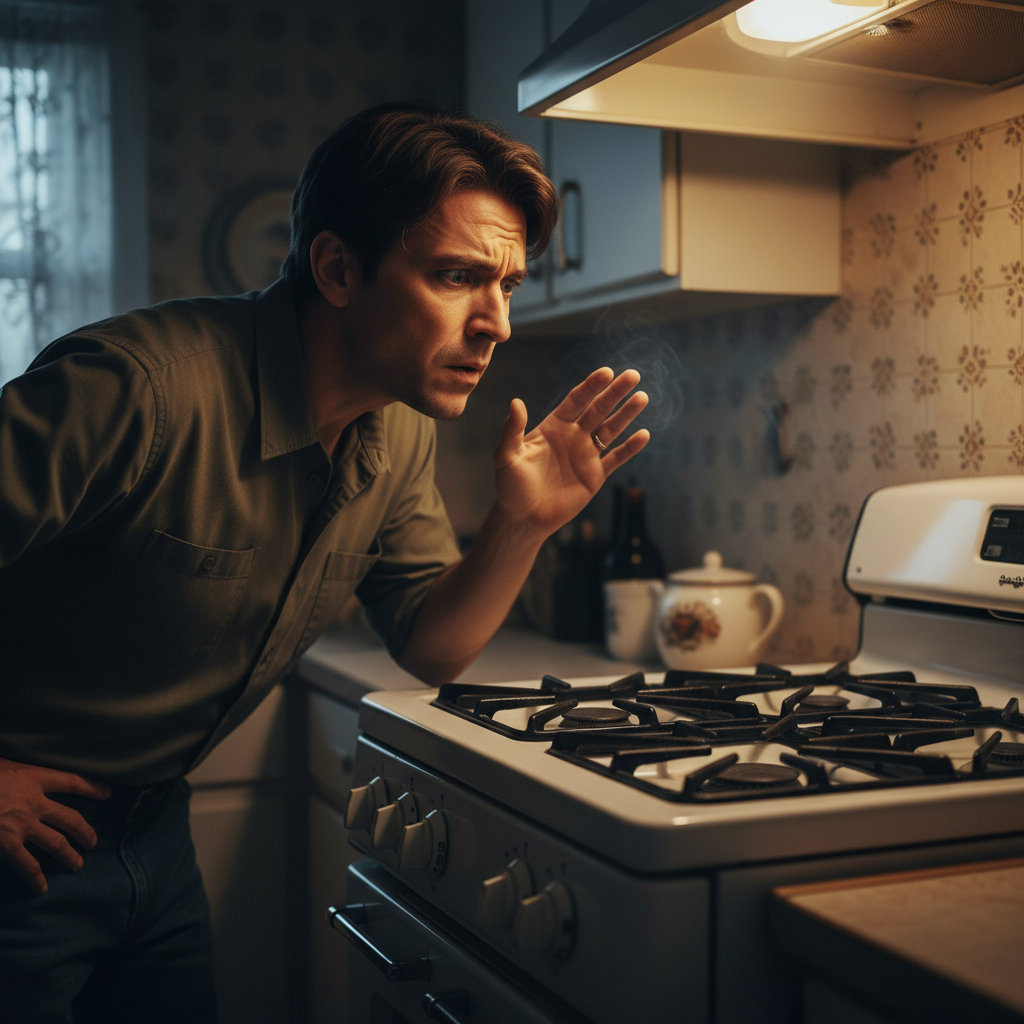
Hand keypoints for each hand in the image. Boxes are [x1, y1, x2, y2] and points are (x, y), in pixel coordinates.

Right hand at [0, 757, 110, 894]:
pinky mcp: (8, 845)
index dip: (93, 787)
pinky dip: (37, 878)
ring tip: (77, 864)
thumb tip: (14, 770)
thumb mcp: (2, 763)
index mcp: (34, 777)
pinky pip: (28, 865)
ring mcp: (23, 825)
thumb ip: (15, 771)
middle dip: (85, 831)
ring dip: (69, 855)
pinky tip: (42, 887)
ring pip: (57, 843)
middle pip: (71, 818)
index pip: (73, 781)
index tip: (107, 793)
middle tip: (93, 841)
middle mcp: (35, 802)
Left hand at [493, 366, 648, 538]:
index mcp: (553, 427)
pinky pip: (616, 458)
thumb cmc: (511, 487)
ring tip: (642, 397)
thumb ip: (512, 430)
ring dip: (626, 414)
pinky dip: (630, 447)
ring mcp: (586, 455)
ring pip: (611, 429)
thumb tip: (516, 402)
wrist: (524, 518)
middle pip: (598, 409)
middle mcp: (573, 436)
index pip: (576, 400)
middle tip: (632, 375)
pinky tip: (644, 434)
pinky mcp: (595, 475)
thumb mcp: (507, 456)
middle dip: (615, 393)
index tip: (606, 373)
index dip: (591, 386)